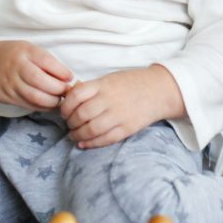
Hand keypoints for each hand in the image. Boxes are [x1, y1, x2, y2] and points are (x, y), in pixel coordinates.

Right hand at [0, 40, 73, 110]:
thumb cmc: (10, 55)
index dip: (62, 72)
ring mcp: (10, 83)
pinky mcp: (7, 96)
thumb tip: (67, 77)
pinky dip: (42, 107)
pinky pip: (28, 104)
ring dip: (52, 101)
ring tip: (59, 99)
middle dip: (58, 89)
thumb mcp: (27, 49)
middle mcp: (17, 66)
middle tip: (66, 91)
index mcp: (24, 51)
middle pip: (41, 81)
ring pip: (35, 96)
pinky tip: (49, 105)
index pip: (47, 62)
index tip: (70, 77)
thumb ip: (44, 61)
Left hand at [59, 68, 174, 147]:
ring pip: (91, 129)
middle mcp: (110, 100)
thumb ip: (90, 88)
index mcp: (103, 85)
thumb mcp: (108, 79)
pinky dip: (91, 144)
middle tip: (69, 125)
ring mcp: (119, 115)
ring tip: (74, 135)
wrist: (159, 90)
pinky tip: (84, 144)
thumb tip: (67, 97)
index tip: (64, 111)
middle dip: (70, 123)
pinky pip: (105, 139)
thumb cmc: (130, 83)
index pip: (75, 96)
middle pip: (81, 115)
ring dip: (78, 135)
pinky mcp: (127, 128)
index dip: (65, 106)